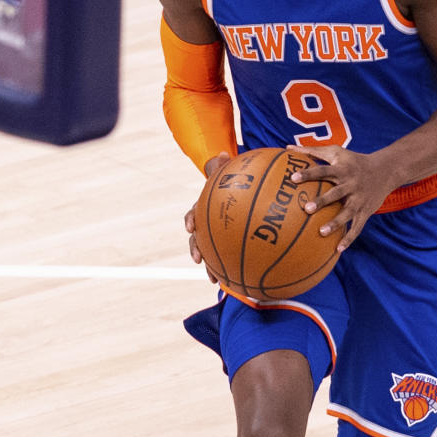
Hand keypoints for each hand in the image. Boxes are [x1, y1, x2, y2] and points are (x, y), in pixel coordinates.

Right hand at [185, 149, 230, 279]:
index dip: (191, 220)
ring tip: (215, 280)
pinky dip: (234, 271)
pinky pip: (231, 260)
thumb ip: (224, 167)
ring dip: (211, 267)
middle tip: (199, 259)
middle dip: (197, 250)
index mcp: (205, 208)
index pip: (193, 213)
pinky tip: (242, 282)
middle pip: (197, 239)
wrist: (246, 197)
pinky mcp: (231, 246)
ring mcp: (218, 237)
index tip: (191, 227)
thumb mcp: (230, 174)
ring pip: (211, 254)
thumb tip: (223, 154)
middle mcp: (208, 224)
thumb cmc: (236, 184)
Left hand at [290, 144, 397, 251]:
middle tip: (307, 208)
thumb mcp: (336, 152)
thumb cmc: (354, 161)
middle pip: (336, 193)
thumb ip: (312, 151)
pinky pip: (357, 227)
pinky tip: (338, 250)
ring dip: (335, 223)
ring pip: (347, 213)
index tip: (292, 178)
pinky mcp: (366, 211)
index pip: (322, 170)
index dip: (308, 173)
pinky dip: (349, 238)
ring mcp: (359, 199)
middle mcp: (351, 184)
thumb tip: (288, 148)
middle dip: (322, 201)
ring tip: (321, 233)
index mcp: (342, 169)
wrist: (386, 170)